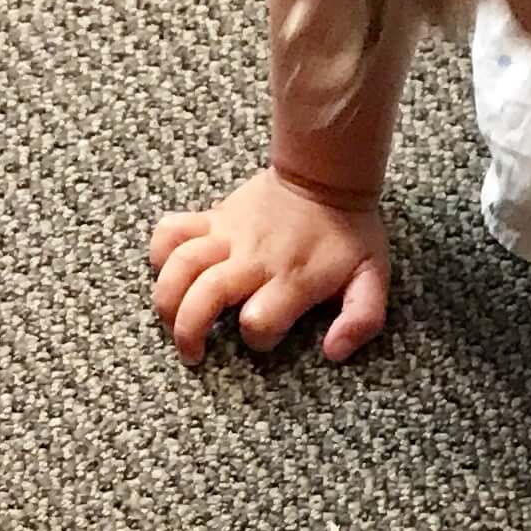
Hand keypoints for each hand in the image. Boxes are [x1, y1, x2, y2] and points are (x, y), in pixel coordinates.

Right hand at [148, 169, 389, 365]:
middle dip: (189, 332)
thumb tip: (333, 352)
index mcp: (292, 279)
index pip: (259, 322)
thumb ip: (361, 320)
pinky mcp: (212, 218)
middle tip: (192, 354)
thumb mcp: (372, 280)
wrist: (325, 176)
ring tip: (170, 321)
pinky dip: (158, 252)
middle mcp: (254, 259)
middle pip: (205, 296)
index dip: (258, 339)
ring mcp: (228, 235)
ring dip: (166, 299)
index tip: (265, 334)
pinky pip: (171, 231)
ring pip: (179, 264)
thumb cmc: (349, 235)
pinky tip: (164, 272)